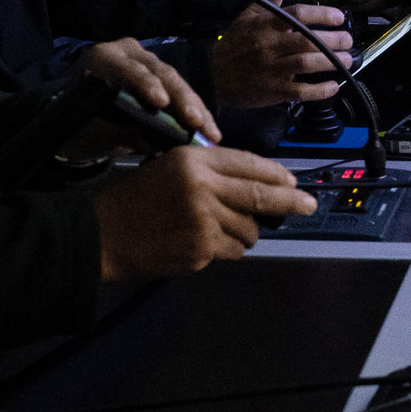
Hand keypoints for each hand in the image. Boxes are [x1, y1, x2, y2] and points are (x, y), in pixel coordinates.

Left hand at [74, 38, 218, 143]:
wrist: (78, 115)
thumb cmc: (80, 121)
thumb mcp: (93, 127)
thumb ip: (121, 130)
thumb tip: (154, 142)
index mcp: (104, 58)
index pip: (128, 68)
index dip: (146, 84)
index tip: (161, 103)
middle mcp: (129, 53)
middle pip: (161, 73)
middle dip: (182, 100)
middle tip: (197, 122)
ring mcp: (148, 62)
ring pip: (177, 82)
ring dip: (195, 109)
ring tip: (210, 132)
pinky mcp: (162, 77)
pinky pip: (183, 93)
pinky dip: (196, 112)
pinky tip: (210, 130)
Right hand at [93, 145, 314, 280]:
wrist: (101, 233)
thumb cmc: (133, 198)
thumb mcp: (169, 165)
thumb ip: (211, 170)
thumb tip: (257, 182)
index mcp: (194, 160)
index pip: (249, 164)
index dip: (276, 174)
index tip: (293, 181)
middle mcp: (203, 187)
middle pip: (261, 196)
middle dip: (291, 202)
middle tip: (309, 205)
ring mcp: (204, 221)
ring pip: (248, 230)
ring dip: (245, 232)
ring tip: (220, 228)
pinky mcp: (201, 250)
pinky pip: (231, 251)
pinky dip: (225, 249)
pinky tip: (204, 243)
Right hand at [207, 0, 352, 106]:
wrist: (212, 72)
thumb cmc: (236, 41)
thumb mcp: (250, 14)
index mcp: (266, 24)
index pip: (298, 14)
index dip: (322, 14)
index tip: (340, 17)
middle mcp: (270, 45)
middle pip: (307, 40)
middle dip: (333, 40)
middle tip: (348, 40)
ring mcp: (272, 69)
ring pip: (306, 64)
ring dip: (331, 62)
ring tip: (348, 60)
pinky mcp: (273, 91)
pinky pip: (300, 91)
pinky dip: (319, 90)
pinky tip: (333, 86)